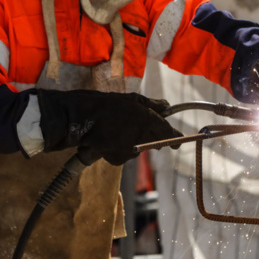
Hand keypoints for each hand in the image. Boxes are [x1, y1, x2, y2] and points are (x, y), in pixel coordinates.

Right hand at [36, 89, 182, 164]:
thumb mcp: (131, 99)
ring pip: (139, 148)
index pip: (169, 133)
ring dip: (134, 142)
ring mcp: (130, 150)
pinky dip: (119, 148)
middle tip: (142, 129)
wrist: (81, 118)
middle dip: (154, 138)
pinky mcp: (118, 159)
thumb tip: (167, 106)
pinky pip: (124, 154)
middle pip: (155, 142)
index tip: (178, 141)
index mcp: (148, 121)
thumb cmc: (106, 104)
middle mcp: (143, 138)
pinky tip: (109, 138)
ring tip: (117, 129)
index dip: (175, 137)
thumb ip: (152, 105)